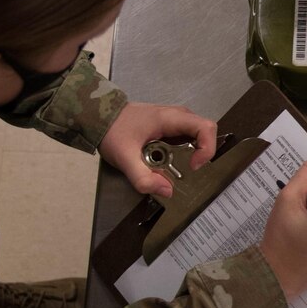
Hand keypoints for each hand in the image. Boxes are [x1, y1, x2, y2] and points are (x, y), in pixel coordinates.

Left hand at [99, 103, 216, 200]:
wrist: (99, 117)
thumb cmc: (113, 132)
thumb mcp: (125, 158)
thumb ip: (143, 178)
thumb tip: (167, 191)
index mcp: (170, 118)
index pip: (206, 128)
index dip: (207, 149)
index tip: (194, 166)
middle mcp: (177, 116)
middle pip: (205, 132)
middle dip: (203, 153)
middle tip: (189, 171)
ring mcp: (174, 120)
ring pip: (197, 135)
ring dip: (194, 153)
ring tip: (179, 169)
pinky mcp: (170, 126)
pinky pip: (187, 138)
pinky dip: (185, 152)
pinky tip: (170, 163)